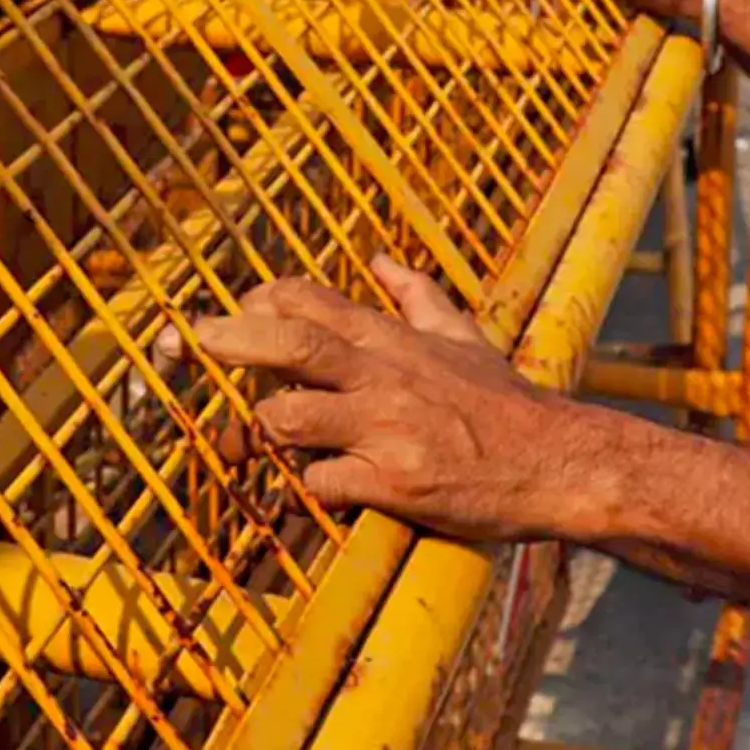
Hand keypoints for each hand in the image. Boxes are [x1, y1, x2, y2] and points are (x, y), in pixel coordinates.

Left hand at [192, 259, 585, 542]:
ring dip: (265, 428)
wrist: (559, 463)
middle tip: (189, 341)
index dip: (260, 302)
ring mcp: (386, 429)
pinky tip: (320, 490)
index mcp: (392, 339)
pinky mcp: (394, 484)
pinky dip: (309, 490)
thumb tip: (383, 258)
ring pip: (288, 418)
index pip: (308, 300)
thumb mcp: (464, 335)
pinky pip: (321, 485)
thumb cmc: (505, 403)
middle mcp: (383, 375)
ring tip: (263, 439)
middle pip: (288, 343)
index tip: (233, 313)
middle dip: (229, 339)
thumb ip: (417, 295)